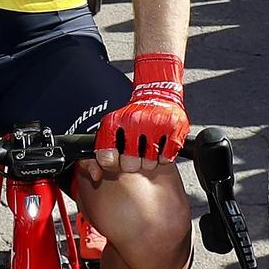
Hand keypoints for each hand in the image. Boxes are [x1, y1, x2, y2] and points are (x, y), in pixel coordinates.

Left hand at [93, 53, 188, 176]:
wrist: (158, 94)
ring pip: (149, 164)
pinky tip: (161, 144)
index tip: (116, 159)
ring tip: (148, 145)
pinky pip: (166, 159)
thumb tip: (95, 175)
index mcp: (115, 121)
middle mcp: (134, 122)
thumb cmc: (133, 115)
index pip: (106, 157)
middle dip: (133, 162)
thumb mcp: (111, 128)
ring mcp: (155, 125)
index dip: (111, 163)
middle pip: (129, 165)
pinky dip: (164, 156)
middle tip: (136, 152)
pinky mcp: (173, 128)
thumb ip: (100, 152)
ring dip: (149, 159)